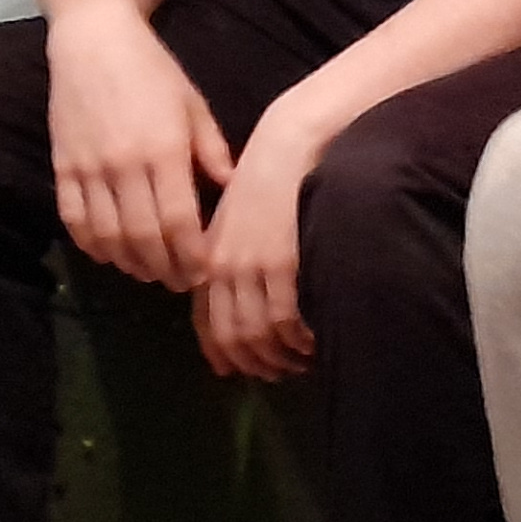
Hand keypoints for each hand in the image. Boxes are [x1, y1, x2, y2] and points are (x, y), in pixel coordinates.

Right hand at [46, 5, 230, 287]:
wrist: (93, 39)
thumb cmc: (153, 70)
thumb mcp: (193, 106)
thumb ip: (212, 151)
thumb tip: (236, 190)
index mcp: (164, 149)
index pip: (178, 221)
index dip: (191, 255)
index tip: (203, 273)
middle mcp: (124, 163)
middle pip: (143, 238)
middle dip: (164, 269)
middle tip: (180, 283)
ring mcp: (89, 167)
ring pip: (107, 236)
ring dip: (129, 263)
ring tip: (149, 272)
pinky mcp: (62, 166)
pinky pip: (73, 219)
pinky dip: (91, 245)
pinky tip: (110, 254)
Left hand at [194, 103, 321, 380]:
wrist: (289, 147)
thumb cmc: (266, 178)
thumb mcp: (234, 218)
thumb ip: (229, 256)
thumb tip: (234, 292)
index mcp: (210, 258)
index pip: (207, 321)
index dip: (222, 353)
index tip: (237, 371)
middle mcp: (224, 269)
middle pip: (233, 336)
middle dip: (255, 363)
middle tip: (279, 373)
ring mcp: (253, 268)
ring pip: (259, 336)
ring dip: (280, 358)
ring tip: (301, 363)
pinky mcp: (282, 263)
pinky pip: (284, 320)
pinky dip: (297, 342)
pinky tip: (313, 344)